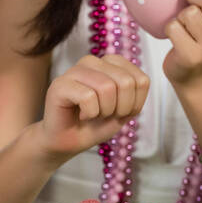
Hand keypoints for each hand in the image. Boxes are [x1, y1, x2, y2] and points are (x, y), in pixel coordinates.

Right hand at [32, 53, 149, 161]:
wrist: (69, 141)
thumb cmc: (95, 124)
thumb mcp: (125, 110)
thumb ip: (135, 93)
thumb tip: (136, 81)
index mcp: (110, 63)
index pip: (141, 80)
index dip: (135, 105)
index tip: (119, 112)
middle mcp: (92, 61)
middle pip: (126, 82)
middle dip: (121, 108)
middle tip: (105, 115)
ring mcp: (74, 70)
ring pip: (107, 87)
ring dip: (104, 111)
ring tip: (93, 114)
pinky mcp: (60, 84)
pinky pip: (88, 97)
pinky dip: (89, 113)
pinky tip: (81, 114)